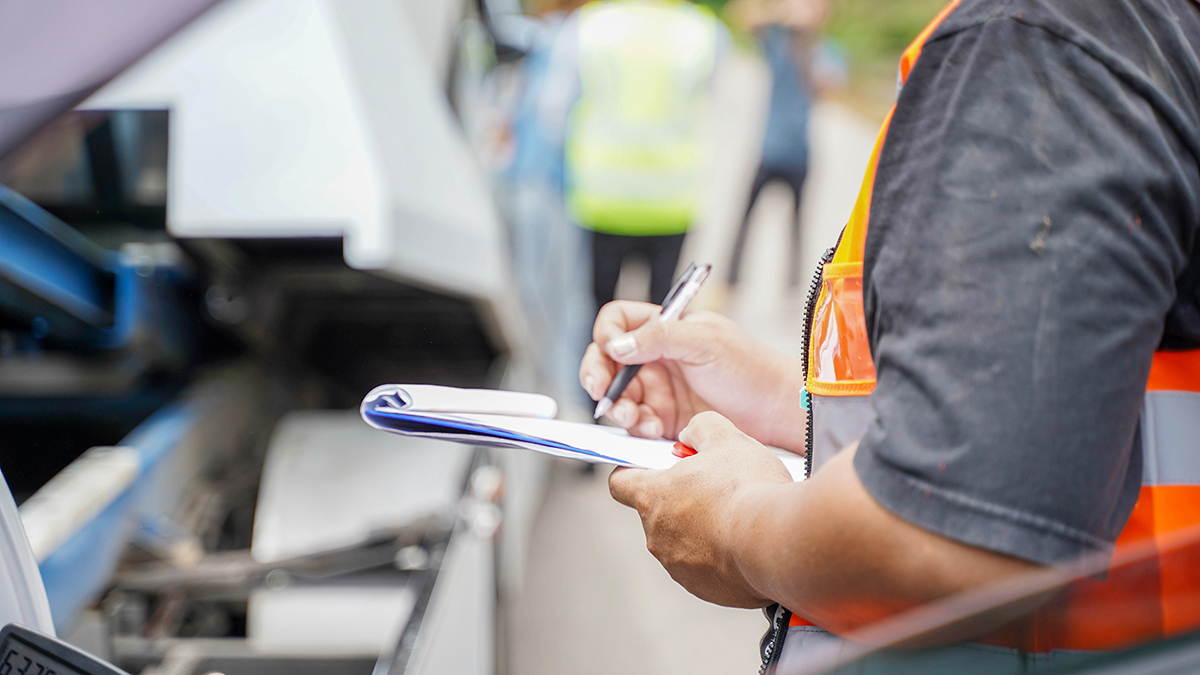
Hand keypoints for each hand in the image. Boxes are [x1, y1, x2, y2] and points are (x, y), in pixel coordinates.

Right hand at [579, 301, 805, 447]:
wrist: (775, 411)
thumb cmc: (749, 368)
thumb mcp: (704, 341)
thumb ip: (659, 337)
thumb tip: (615, 344)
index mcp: (665, 328)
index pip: (618, 322)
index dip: (607, 335)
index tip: (611, 352)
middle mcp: (656, 357)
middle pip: (607, 361)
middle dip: (598, 377)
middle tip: (600, 393)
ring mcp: (659, 389)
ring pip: (617, 395)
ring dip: (617, 407)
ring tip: (632, 417)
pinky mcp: (664, 420)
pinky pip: (635, 423)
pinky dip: (635, 428)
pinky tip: (650, 429)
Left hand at [608, 412, 792, 607]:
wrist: (777, 542)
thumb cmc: (747, 489)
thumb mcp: (725, 438)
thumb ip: (701, 428)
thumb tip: (691, 435)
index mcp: (654, 497)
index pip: (620, 484)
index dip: (631, 472)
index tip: (648, 468)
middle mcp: (658, 536)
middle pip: (660, 512)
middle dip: (684, 499)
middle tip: (716, 487)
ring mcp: (679, 567)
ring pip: (685, 541)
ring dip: (705, 529)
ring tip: (739, 515)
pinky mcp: (705, 589)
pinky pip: (708, 568)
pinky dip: (723, 556)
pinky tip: (747, 541)